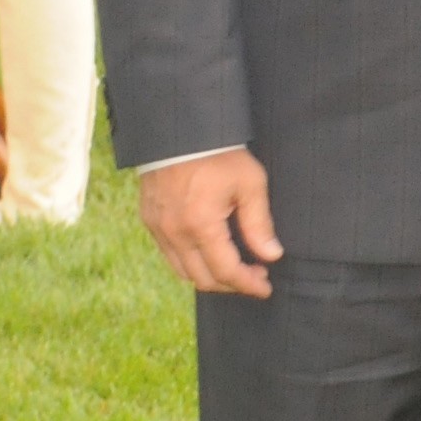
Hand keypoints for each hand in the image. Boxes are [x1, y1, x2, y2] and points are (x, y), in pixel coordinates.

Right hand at [138, 151, 281, 297]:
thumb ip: (259, 224)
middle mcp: (174, 233)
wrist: (181, 131)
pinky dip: (191, 263)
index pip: (225, 271)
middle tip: (256, 277)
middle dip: (231, 284)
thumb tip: (271, 255)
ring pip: (182, 271)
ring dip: (210, 276)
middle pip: (202, 278)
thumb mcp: (250, 185)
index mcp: (200, 225)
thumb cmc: (220, 155)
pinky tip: (212, 253)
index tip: (265, 289)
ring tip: (237, 267)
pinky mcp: (150, 221)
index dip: (248, 285)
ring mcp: (158, 228)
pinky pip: (169, 255)